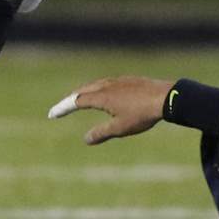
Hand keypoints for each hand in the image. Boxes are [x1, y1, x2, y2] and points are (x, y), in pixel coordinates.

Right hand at [48, 76, 174, 144]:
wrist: (166, 97)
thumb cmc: (143, 114)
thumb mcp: (120, 128)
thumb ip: (101, 133)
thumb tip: (86, 139)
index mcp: (102, 96)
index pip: (76, 101)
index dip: (63, 108)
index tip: (52, 114)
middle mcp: (107, 85)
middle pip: (83, 90)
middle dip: (70, 99)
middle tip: (61, 107)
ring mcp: (119, 80)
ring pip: (96, 84)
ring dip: (84, 92)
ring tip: (80, 98)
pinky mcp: (129, 79)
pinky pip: (107, 82)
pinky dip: (98, 88)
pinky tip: (104, 93)